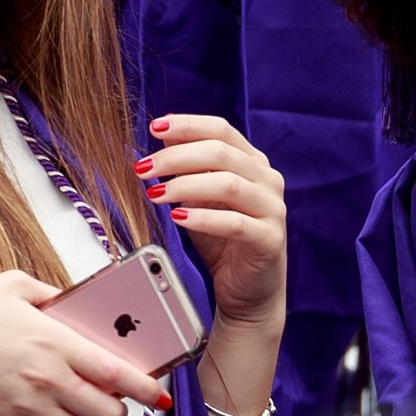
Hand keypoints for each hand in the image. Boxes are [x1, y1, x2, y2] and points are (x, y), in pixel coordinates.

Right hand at [0, 269, 169, 415]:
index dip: (146, 386)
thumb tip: (74, 299)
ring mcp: (26, 411)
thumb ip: (52, 292)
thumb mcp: (12, 285)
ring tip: (80, 410)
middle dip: (116, 410)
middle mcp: (46, 380)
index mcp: (54, 341)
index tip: (159, 391)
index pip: (117, 373)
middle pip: (107, 414)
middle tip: (111, 399)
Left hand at [137, 114, 286, 330]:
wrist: (249, 290)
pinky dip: (203, 219)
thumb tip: (164, 136)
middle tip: (143, 168)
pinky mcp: (269, 239)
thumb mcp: (200, 199)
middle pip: (222, 153)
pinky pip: (235, 223)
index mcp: (253, 162)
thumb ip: (189, 168)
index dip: (188, 125)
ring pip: (228, 184)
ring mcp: (272, 209)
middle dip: (176, 157)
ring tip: (156, 194)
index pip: (221, 130)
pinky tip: (179, 219)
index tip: (155, 127)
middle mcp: (268, 180)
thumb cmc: (224, 241)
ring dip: (185, 185)